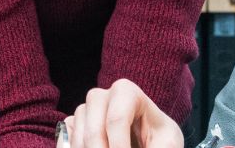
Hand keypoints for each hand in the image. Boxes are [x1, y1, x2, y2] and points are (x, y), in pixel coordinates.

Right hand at [61, 79, 183, 147]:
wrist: (149, 142)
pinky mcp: (74, 126)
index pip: (117, 119)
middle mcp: (101, 96)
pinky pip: (66, 142)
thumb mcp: (168, 145)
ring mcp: (85, 111)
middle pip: (94, 131)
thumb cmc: (162, 141)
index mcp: (127, 92)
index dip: (120, 147)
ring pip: (79, 140)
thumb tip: (121, 147)